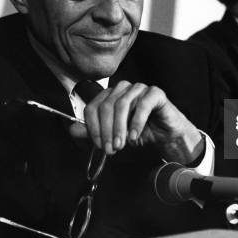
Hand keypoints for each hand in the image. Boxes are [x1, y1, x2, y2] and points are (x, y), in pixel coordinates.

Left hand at [68, 80, 203, 163]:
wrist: (166, 136)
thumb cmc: (140, 133)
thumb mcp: (113, 136)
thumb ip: (94, 132)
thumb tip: (72, 130)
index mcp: (109, 96)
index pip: (93, 107)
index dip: (93, 127)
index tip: (99, 145)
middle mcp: (122, 88)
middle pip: (106, 105)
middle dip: (106, 130)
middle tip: (111, 148)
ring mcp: (139, 88)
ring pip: (122, 104)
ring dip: (119, 127)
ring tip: (122, 144)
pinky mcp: (155, 93)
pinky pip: (143, 104)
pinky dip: (136, 122)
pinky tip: (135, 136)